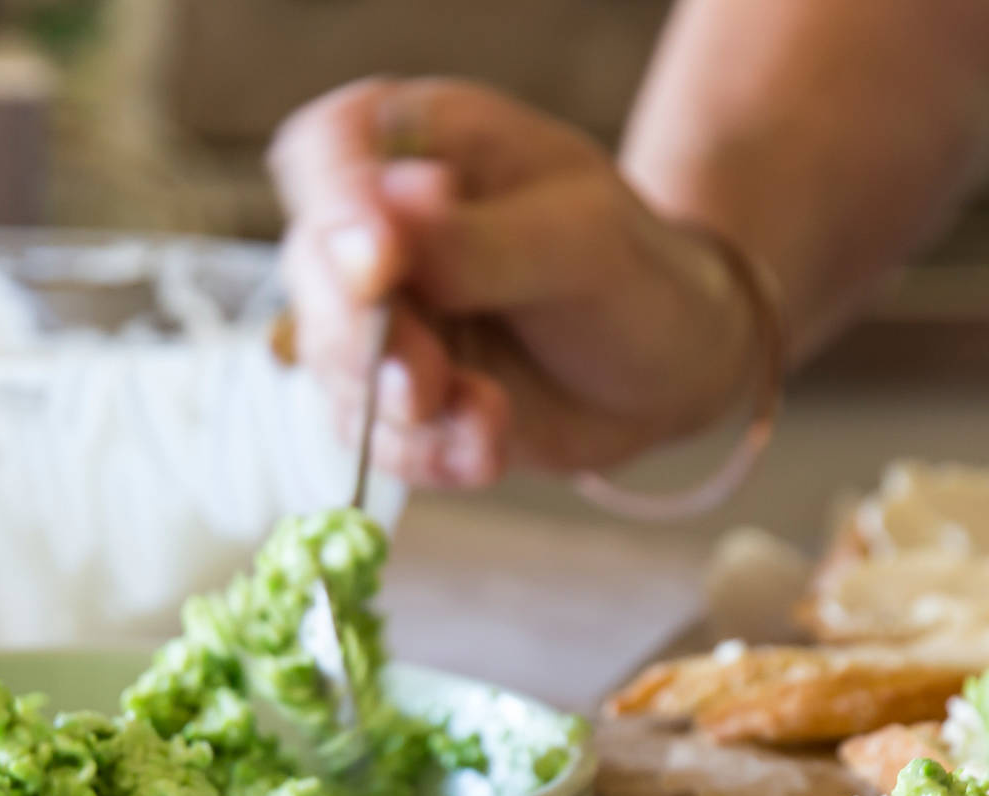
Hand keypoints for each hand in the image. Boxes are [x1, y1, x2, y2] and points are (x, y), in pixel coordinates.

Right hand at [271, 77, 761, 488]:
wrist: (674, 367)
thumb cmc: (634, 273)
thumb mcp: (578, 240)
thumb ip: (477, 239)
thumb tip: (387, 213)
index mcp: (412, 144)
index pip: (326, 155)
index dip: (337, 208)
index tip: (380, 262)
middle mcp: (375, 228)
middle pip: (314, 272)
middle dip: (363, 334)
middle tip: (426, 380)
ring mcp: (379, 320)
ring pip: (335, 369)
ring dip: (401, 410)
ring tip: (489, 417)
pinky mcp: (394, 402)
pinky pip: (377, 440)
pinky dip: (430, 457)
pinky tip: (488, 453)